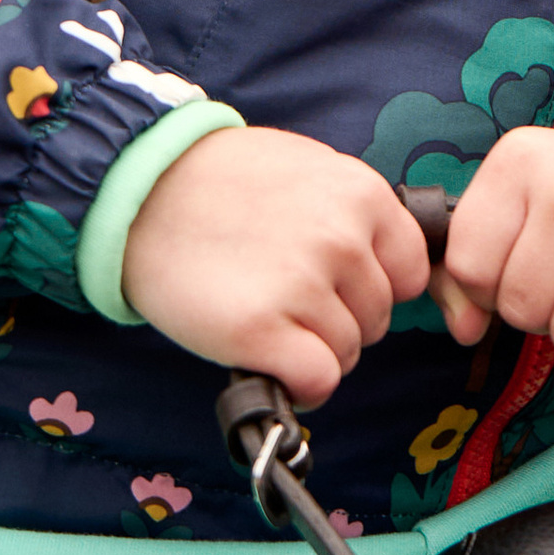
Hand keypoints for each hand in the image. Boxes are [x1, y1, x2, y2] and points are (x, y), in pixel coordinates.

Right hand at [120, 126, 429, 408]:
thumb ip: (355, 213)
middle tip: (285, 296)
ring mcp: (302, 284)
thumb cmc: (224, 184)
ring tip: (266, 315)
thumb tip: (396, 270)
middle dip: (340, 319)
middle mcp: (341, 238)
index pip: (411, 273)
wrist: (141, 193)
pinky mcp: (260, 329)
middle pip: (379, 318)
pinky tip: (268, 359)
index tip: (334, 284)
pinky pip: (318, 381)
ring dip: (312, 349)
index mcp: (361, 194)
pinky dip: (299, 383)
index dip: (373, 287)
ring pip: (348, 353)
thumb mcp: (308, 170)